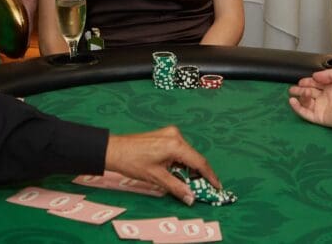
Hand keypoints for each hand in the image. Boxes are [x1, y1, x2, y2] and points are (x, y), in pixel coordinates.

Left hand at [104, 126, 219, 205]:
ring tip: (188, 182)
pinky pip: (179, 149)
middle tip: (203, 188)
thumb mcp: (157, 178)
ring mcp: (170, 133)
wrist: (114, 149)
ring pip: (187, 153)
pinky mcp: (165, 134)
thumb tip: (191, 197)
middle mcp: (175, 136)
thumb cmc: (133, 162)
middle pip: (194, 157)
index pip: (199, 162)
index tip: (217, 186)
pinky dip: (181, 161)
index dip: (209, 176)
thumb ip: (177, 187)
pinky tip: (177, 171)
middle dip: (199, 173)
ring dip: (189, 167)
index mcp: (175, 145)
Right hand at [287, 67, 331, 128]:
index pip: (316, 83)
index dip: (307, 81)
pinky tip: (292, 101)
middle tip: (292, 88)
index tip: (301, 81)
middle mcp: (326, 97)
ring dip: (300, 96)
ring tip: (296, 92)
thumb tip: (314, 76)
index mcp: (331, 87)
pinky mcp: (320, 117)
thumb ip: (327, 73)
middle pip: (309, 93)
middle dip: (300, 90)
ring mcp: (322, 108)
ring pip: (306, 102)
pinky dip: (297, 108)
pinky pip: (305, 113)